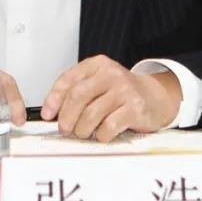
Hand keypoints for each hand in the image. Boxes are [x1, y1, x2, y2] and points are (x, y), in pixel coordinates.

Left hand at [41, 55, 181, 141]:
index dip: (54, 99)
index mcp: (97, 64)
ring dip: (82, 129)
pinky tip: (101, 135)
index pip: (68, 79)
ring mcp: (124, 90)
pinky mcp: (135, 108)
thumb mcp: (98, 83)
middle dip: (66, 117)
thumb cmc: (120, 93)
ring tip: (83, 133)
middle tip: (64, 129)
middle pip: (78, 96)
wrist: (154, 97)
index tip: (47, 115)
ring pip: (91, 114)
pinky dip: (100, 135)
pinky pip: (109, 127)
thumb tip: (51, 113)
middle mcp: (111, 73)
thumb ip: (76, 93)